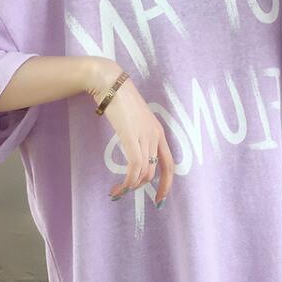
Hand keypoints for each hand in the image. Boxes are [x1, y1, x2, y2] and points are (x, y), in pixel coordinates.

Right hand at [87, 58, 174, 204]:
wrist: (111, 84)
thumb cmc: (119, 100)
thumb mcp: (135, 120)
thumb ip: (138, 134)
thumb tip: (133, 151)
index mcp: (158, 132)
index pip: (170, 163)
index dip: (167, 183)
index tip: (159, 197)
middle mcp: (155, 136)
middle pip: (158, 170)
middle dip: (151, 188)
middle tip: (137, 197)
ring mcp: (145, 136)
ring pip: (145, 172)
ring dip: (132, 186)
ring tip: (119, 191)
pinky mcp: (131, 137)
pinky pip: (135, 166)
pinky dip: (128, 181)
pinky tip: (119, 186)